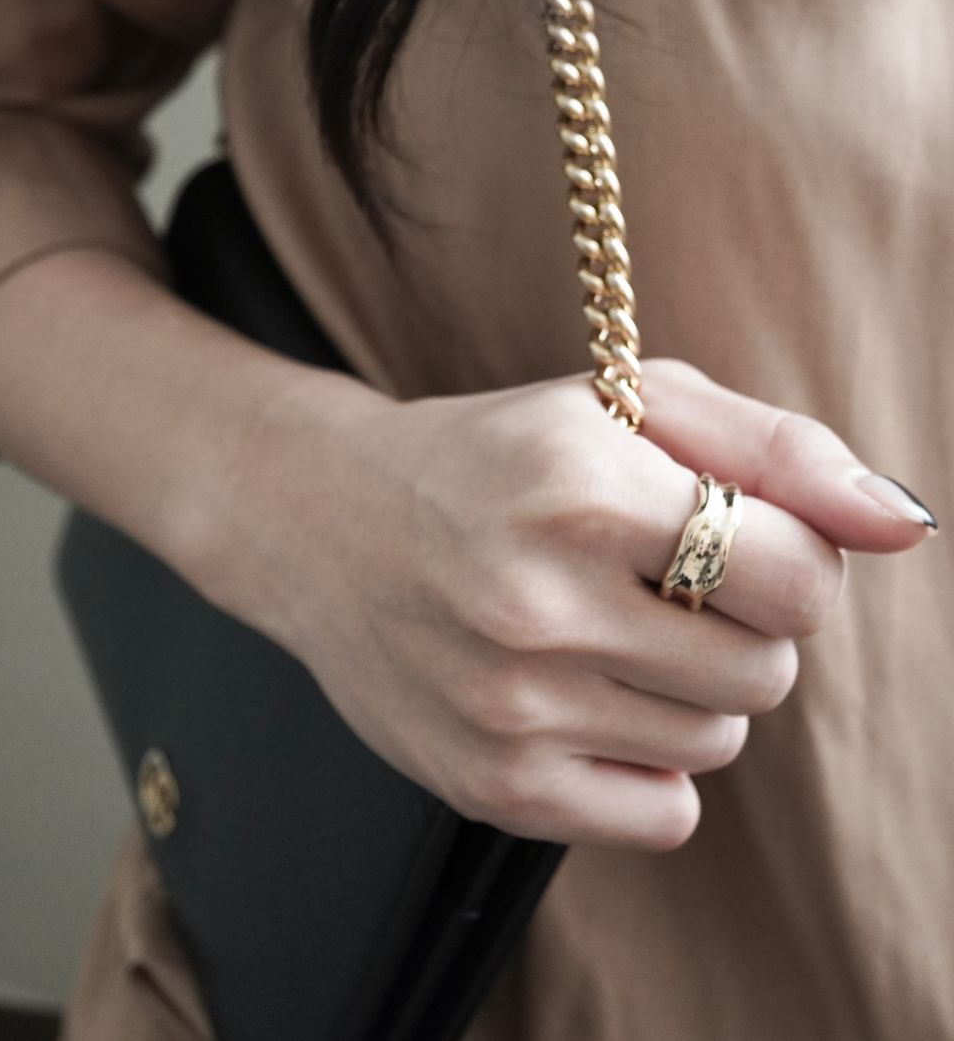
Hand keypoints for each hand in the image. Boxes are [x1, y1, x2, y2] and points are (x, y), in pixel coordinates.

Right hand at [192, 358, 933, 851]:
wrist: (325, 523)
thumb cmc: (498, 454)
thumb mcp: (629, 407)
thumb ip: (778, 450)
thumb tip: (905, 525)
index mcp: (581, 488)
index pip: (804, 576)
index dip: (789, 556)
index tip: (732, 536)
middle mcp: (538, 603)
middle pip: (771, 668)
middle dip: (743, 623)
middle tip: (662, 581)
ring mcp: (510, 707)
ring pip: (721, 740)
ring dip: (694, 688)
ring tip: (613, 630)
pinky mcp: (491, 784)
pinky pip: (664, 814)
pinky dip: (651, 764)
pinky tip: (590, 698)